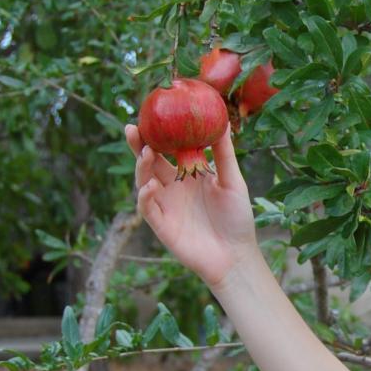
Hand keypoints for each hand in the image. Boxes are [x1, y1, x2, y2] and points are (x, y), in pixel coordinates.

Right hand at [126, 122, 259, 289]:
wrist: (236, 255)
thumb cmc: (237, 218)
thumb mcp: (233, 181)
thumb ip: (224, 154)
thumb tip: (223, 122)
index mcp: (188, 174)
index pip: (167, 150)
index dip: (156, 135)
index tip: (151, 115)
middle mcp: (173, 188)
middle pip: (149, 163)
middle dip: (139, 146)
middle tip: (132, 129)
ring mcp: (166, 206)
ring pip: (144, 182)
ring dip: (142, 167)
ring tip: (147, 153)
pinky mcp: (162, 226)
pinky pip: (147, 209)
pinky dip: (145, 196)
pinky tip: (150, 185)